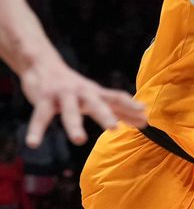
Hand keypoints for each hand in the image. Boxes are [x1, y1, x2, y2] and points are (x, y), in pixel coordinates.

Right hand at [20, 54, 145, 145]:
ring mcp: (62, 95)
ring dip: (74, 125)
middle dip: (104, 115)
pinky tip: (32, 144)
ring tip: (79, 140)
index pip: (116, 97)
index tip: (144, 114)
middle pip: (95, 103)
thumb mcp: (98, 97)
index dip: (129, 104)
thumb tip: (145, 121)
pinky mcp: (43, 99)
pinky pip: (40, 116)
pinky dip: (36, 130)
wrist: (42, 65)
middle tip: (114, 128)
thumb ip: (120, 110)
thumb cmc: (76, 87)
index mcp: (96, 93)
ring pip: (68, 111)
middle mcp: (82, 93)